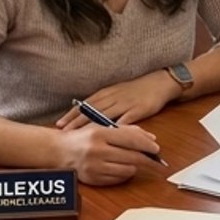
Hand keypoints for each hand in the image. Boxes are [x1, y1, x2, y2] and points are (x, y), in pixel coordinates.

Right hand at [56, 124, 162, 185]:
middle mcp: (97, 150)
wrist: (58, 151)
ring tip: (134, 162)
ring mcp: (94, 167)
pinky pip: (118, 180)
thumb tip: (150, 138)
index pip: (131, 139)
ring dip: (135, 166)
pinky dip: (124, 174)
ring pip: (128, 170)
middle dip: (148, 160)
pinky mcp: (93, 179)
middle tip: (157, 161)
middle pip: (132, 157)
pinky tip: (122, 168)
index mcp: (100, 133)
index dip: (147, 145)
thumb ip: (127, 131)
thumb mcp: (102, 127)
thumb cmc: (83, 137)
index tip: (157, 149)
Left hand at [57, 71, 181, 128]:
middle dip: (76, 122)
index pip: (85, 104)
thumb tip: (86, 113)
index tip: (60, 124)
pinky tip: (108, 136)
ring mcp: (125, 103)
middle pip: (91, 111)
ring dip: (91, 126)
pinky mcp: (137, 110)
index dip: (72, 115)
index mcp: (106, 93)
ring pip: (105, 115)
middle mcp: (113, 97)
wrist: (159, 83)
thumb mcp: (117, 93)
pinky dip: (116, 128)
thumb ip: (103, 103)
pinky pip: (125, 120)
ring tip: (81, 136)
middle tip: (64, 132)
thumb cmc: (136, 90)